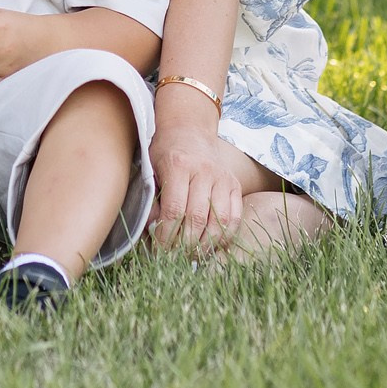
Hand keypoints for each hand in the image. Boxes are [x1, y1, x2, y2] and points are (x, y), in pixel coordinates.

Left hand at [147, 109, 250, 254]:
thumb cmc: (166, 151)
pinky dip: (224, 236)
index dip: (166, 235)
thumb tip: (152, 230)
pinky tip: (211, 245)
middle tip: (174, 257)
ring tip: (191, 255)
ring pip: (218, 222)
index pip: (174, 210)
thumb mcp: (151, 167)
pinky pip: (235, 218)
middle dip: (184, 245)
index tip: (158, 249)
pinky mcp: (235, 185)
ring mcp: (223, 178)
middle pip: (197, 219)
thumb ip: (151, 198)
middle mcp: (204, 171)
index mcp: (179, 165)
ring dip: (205, 245)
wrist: (190, 129)